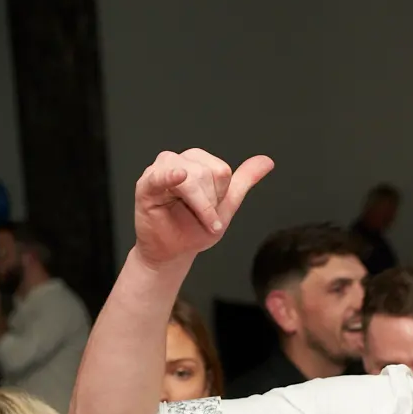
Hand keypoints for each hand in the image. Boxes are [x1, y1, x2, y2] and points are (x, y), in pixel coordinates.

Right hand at [132, 149, 273, 267]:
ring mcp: (160, 171)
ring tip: (191, 216)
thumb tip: (267, 161)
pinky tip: (179, 176)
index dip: (219, 196)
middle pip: (207, 173)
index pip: (221, 170)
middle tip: (200, 217)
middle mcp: (178, 161)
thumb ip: (244, 181)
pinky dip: (170, 176)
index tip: (211, 212)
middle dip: (209, 203)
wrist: (173, 253)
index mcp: (197, 162)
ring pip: (191, 177)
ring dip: (198, 204)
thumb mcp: (226, 206)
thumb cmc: (193, 229)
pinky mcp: (146, 186)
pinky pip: (160, 177)